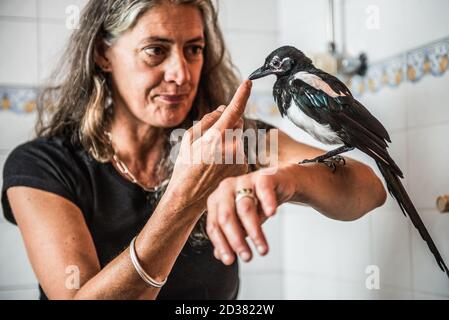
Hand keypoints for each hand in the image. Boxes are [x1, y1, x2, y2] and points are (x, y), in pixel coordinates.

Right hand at [165, 80, 251, 211]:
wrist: (189, 198)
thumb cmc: (185, 168)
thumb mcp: (188, 140)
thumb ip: (207, 121)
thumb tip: (223, 108)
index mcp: (216, 137)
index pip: (234, 110)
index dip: (242, 94)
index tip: (249, 83)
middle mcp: (231, 146)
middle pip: (237, 123)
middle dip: (228, 123)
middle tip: (212, 139)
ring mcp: (239, 158)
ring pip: (238, 137)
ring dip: (229, 140)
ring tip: (213, 158)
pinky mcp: (243, 167)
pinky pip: (240, 151)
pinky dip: (232, 153)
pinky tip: (219, 165)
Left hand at [206, 164, 298, 264]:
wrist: (279, 183)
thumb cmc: (256, 203)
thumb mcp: (242, 222)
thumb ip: (230, 236)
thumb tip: (220, 256)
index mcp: (216, 200)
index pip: (214, 225)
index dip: (221, 244)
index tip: (230, 261)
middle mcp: (226, 189)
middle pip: (226, 217)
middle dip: (236, 240)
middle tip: (247, 257)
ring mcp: (244, 180)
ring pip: (245, 208)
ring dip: (254, 231)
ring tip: (263, 249)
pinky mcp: (263, 176)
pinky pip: (263, 189)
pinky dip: (267, 202)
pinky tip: (271, 214)